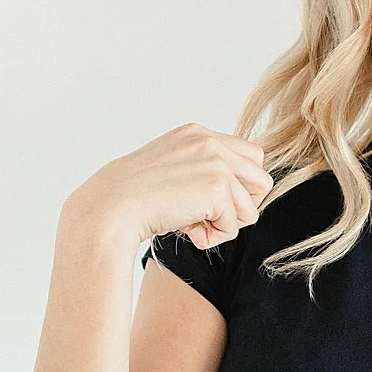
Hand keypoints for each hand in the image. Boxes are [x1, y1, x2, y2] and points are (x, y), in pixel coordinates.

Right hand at [69, 123, 274, 251]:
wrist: (111, 208)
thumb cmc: (132, 199)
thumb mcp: (170, 171)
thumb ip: (201, 170)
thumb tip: (238, 197)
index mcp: (196, 134)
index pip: (249, 156)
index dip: (238, 186)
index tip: (209, 202)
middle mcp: (209, 142)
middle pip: (261, 179)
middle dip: (242, 206)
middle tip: (208, 216)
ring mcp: (215, 162)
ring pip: (251, 207)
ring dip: (225, 224)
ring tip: (193, 223)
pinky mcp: (217, 188)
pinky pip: (234, 225)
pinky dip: (212, 237)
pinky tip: (186, 230)